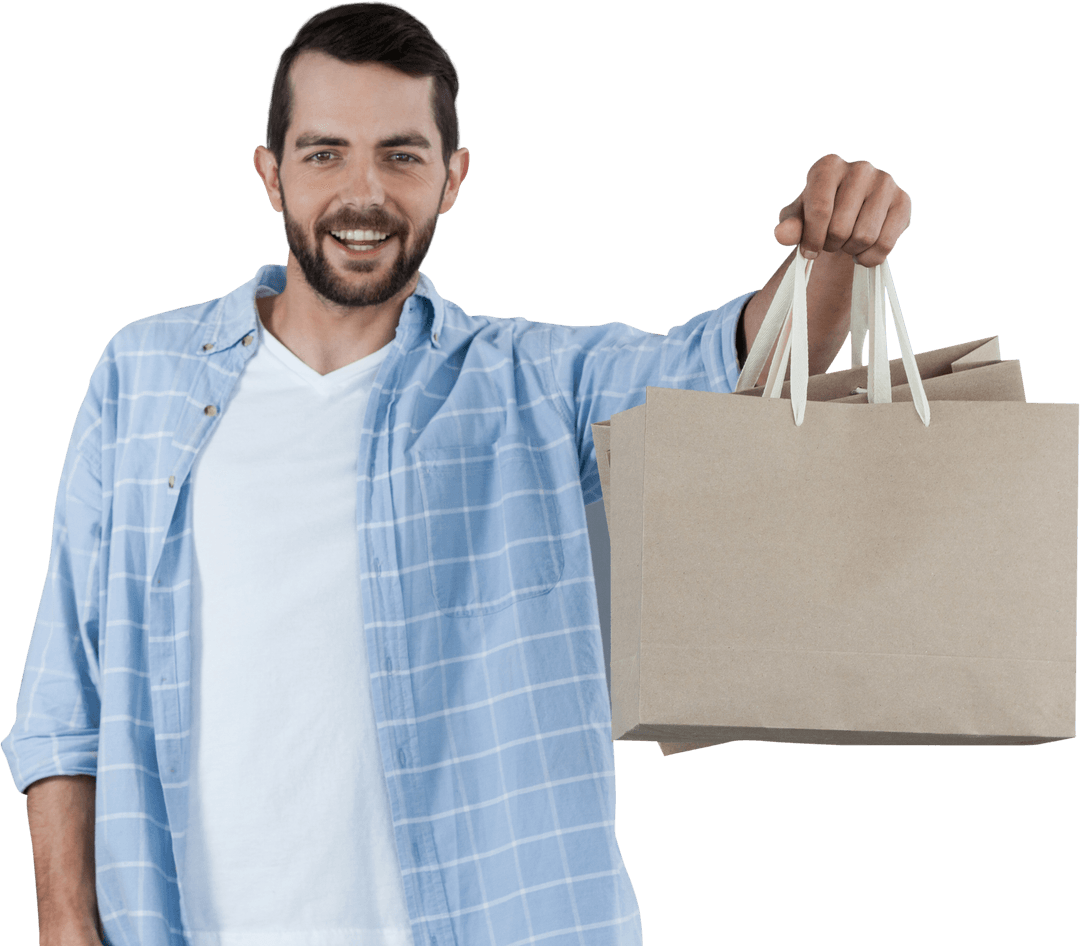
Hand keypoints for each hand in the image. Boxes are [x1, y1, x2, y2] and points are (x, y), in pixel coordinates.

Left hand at [773, 153, 910, 266]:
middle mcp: (860, 168)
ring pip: (864, 237)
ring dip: (850, 250)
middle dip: (831, 245)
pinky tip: (862, 251)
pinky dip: (869, 258)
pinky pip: (885, 244)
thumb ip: (788, 226)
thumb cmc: (817, 216)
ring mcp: (885, 182)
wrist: (847, 217)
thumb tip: (782, 235)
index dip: (812, 239)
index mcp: (828, 167)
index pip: (820, 210)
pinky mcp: (903, 202)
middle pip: (840, 228)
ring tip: (846, 242)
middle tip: (831, 242)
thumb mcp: (797, 220)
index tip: (808, 252)